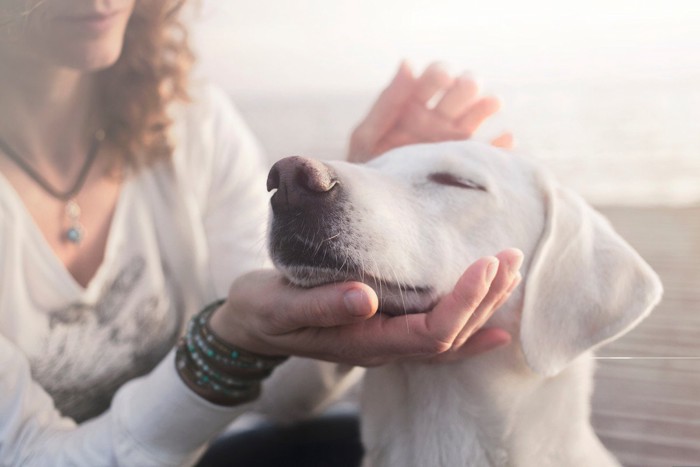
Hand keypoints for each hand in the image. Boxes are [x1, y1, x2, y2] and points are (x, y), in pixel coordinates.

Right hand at [209, 249, 522, 366]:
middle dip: (485, 298)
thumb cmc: (263, 311)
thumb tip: (365, 297)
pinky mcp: (384, 327)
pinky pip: (436, 334)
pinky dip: (468, 325)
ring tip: (509, 272)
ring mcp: (386, 340)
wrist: (251, 323)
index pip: (430, 332)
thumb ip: (320, 306)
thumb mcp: (280, 306)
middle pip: (450, 335)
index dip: (464, 302)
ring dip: (483, 306)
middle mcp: (383, 347)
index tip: (485, 264)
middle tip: (509, 257)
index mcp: (364, 342)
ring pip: (449, 335)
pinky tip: (494, 320)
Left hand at [348, 61, 513, 162]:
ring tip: (491, 103)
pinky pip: (491, 152)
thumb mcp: (368, 135)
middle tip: (465, 89)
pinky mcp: (466, 163)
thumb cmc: (367, 168)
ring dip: (486, 105)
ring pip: (479, 113)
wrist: (377, 207)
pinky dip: (501, 145)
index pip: (434, 77)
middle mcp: (438, 118)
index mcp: (414, 105)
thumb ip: (388, 101)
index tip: (443, 78)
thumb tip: (408, 62)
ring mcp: (454, 140)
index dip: (441, 73)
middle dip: (467, 84)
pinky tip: (505, 139)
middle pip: (462, 89)